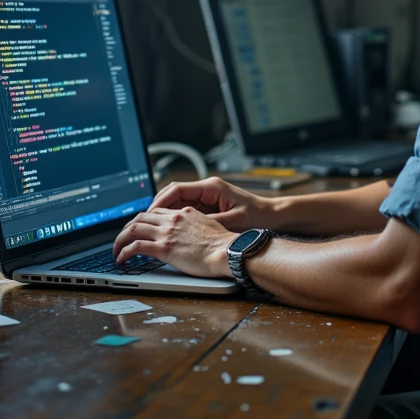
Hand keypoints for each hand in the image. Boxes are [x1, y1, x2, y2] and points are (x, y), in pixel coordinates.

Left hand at [112, 206, 233, 278]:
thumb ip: (196, 227)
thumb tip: (191, 236)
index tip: (140, 227)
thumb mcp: (210, 228)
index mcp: (185, 213)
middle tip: (123, 237)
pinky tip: (120, 258)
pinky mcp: (163, 248)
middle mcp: (173, 219)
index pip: (157, 211)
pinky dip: (123, 251)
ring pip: (133, 228)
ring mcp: (167, 233)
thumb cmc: (225, 245)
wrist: (228, 251)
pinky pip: (135, 246)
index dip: (145, 219)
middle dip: (128, 227)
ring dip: (120, 239)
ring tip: (116, 249)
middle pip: (141, 217)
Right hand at [148, 176, 275, 233]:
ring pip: (178, 203)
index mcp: (211, 187)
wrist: (274, 216)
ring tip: (152, 227)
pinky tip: (169, 230)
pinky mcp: (210, 207)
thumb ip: (210, 222)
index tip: (149, 213)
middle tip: (144, 222)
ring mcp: (207, 197)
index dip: (160, 201)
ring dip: (165, 214)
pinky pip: (186, 210)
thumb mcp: (234, 221)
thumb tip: (189, 227)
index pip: (176, 189)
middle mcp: (207, 189)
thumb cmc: (258, 216)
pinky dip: (176, 219)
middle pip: (173, 194)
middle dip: (157, 208)